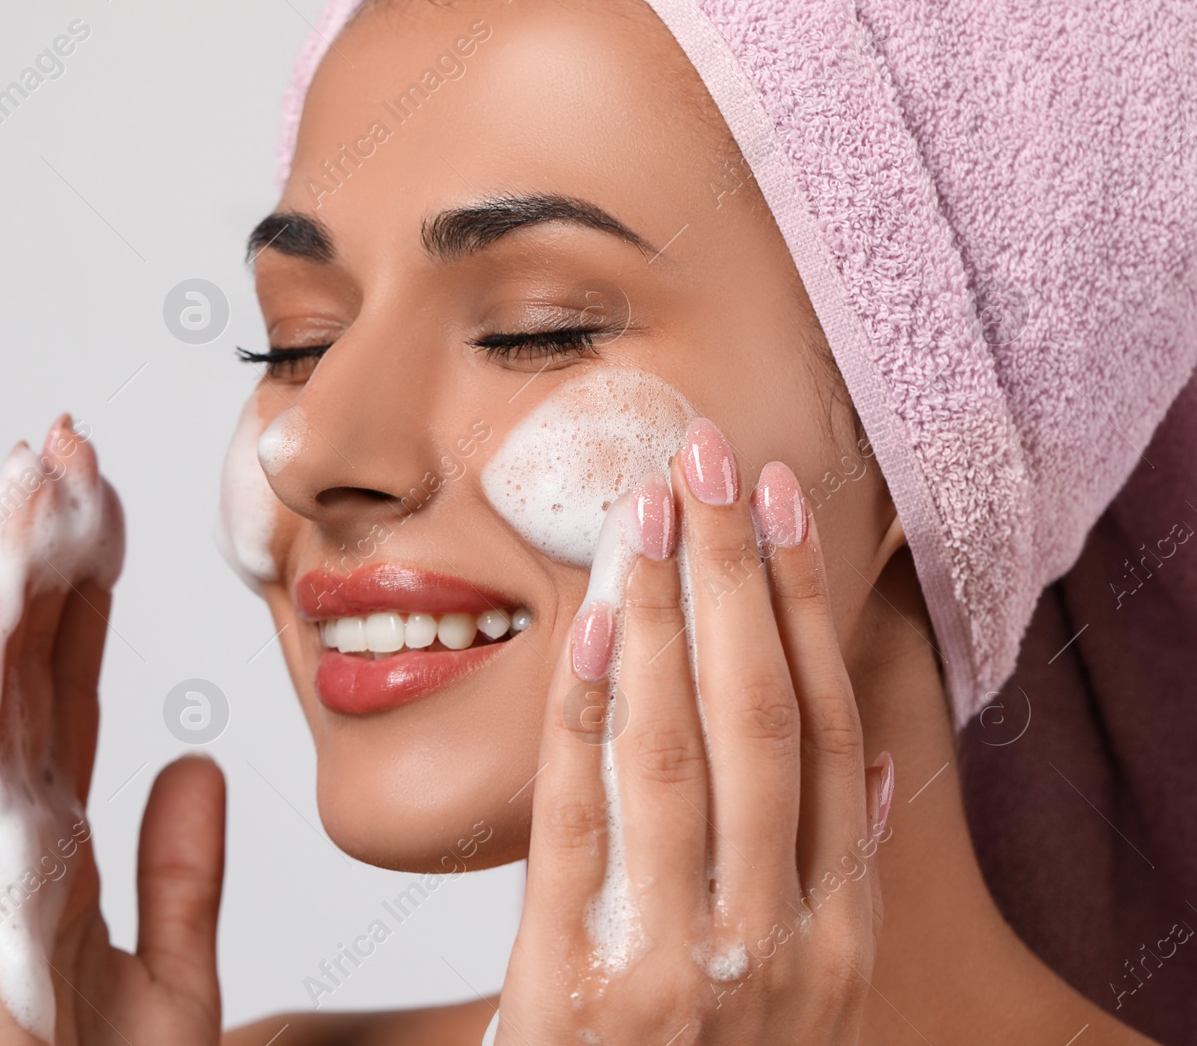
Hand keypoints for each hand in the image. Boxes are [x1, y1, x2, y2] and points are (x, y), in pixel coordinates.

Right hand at [0, 415, 226, 1044]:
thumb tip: (196, 764)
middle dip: (41, 550)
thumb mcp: (174, 971)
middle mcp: (3, 832)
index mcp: (52, 842)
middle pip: (22, 662)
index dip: (84, 594)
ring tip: (25, 474)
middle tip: (63, 445)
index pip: (69, 686)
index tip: (104, 507)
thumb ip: (183, 871)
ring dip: (4, 575)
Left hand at [494, 417, 892, 1044]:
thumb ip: (826, 886)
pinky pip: (584, 823)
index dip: (812, 613)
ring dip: (670, 615)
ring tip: (650, 508)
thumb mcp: (793, 995)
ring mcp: (682, 965)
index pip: (835, 738)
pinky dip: (588, 716)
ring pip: (685, 750)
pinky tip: (590, 627)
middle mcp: (776, 944)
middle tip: (714, 460)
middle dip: (741, 577)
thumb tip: (872, 773)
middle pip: (769, 719)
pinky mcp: (579, 984)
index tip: (786, 513)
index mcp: (834, 938)